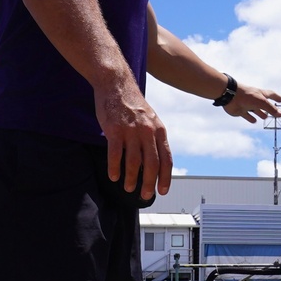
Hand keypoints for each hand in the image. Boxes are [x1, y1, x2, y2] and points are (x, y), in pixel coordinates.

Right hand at [94, 78, 172, 200]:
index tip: (162, 190)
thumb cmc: (133, 104)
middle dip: (149, 183)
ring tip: (129, 188)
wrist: (116, 84)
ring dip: (132, 178)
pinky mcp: (115, 130)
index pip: (166, 159)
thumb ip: (153, 138)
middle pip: (152, 164)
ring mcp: (131, 131)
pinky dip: (115, 168)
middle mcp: (148, 132)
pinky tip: (114, 176)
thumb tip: (155, 160)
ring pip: (134, 162)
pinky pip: (115, 154)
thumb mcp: (150, 119)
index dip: (165, 177)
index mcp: (159, 130)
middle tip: (145, 196)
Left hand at [224, 85, 280, 122]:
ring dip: (260, 113)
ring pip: (256, 110)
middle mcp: (254, 99)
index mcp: (260, 94)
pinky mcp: (241, 111)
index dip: (276, 97)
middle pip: (264, 104)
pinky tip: (254, 121)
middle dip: (269, 108)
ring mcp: (247, 105)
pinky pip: (247, 115)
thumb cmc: (248, 96)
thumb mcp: (262, 103)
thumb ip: (272, 109)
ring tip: (265, 117)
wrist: (231, 96)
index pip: (271, 95)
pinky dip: (251, 118)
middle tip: (275, 112)